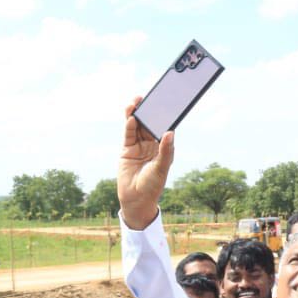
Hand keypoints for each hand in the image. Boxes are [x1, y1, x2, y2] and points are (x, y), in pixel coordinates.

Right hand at [118, 97, 174, 230]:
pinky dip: (130, 125)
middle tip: (149, 98)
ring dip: (137, 114)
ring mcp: (139, 146)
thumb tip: (170, 132)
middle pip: (150, 124)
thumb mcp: (161, 168)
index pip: (164, 128)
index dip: (164, 116)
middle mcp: (152, 144)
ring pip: (138, 126)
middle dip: (149, 112)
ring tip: (136, 102)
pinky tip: (132, 117)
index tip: (166, 104)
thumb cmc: (153, 185)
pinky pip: (129, 134)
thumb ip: (165, 151)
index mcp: (163, 147)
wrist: (136, 199)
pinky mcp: (127, 149)